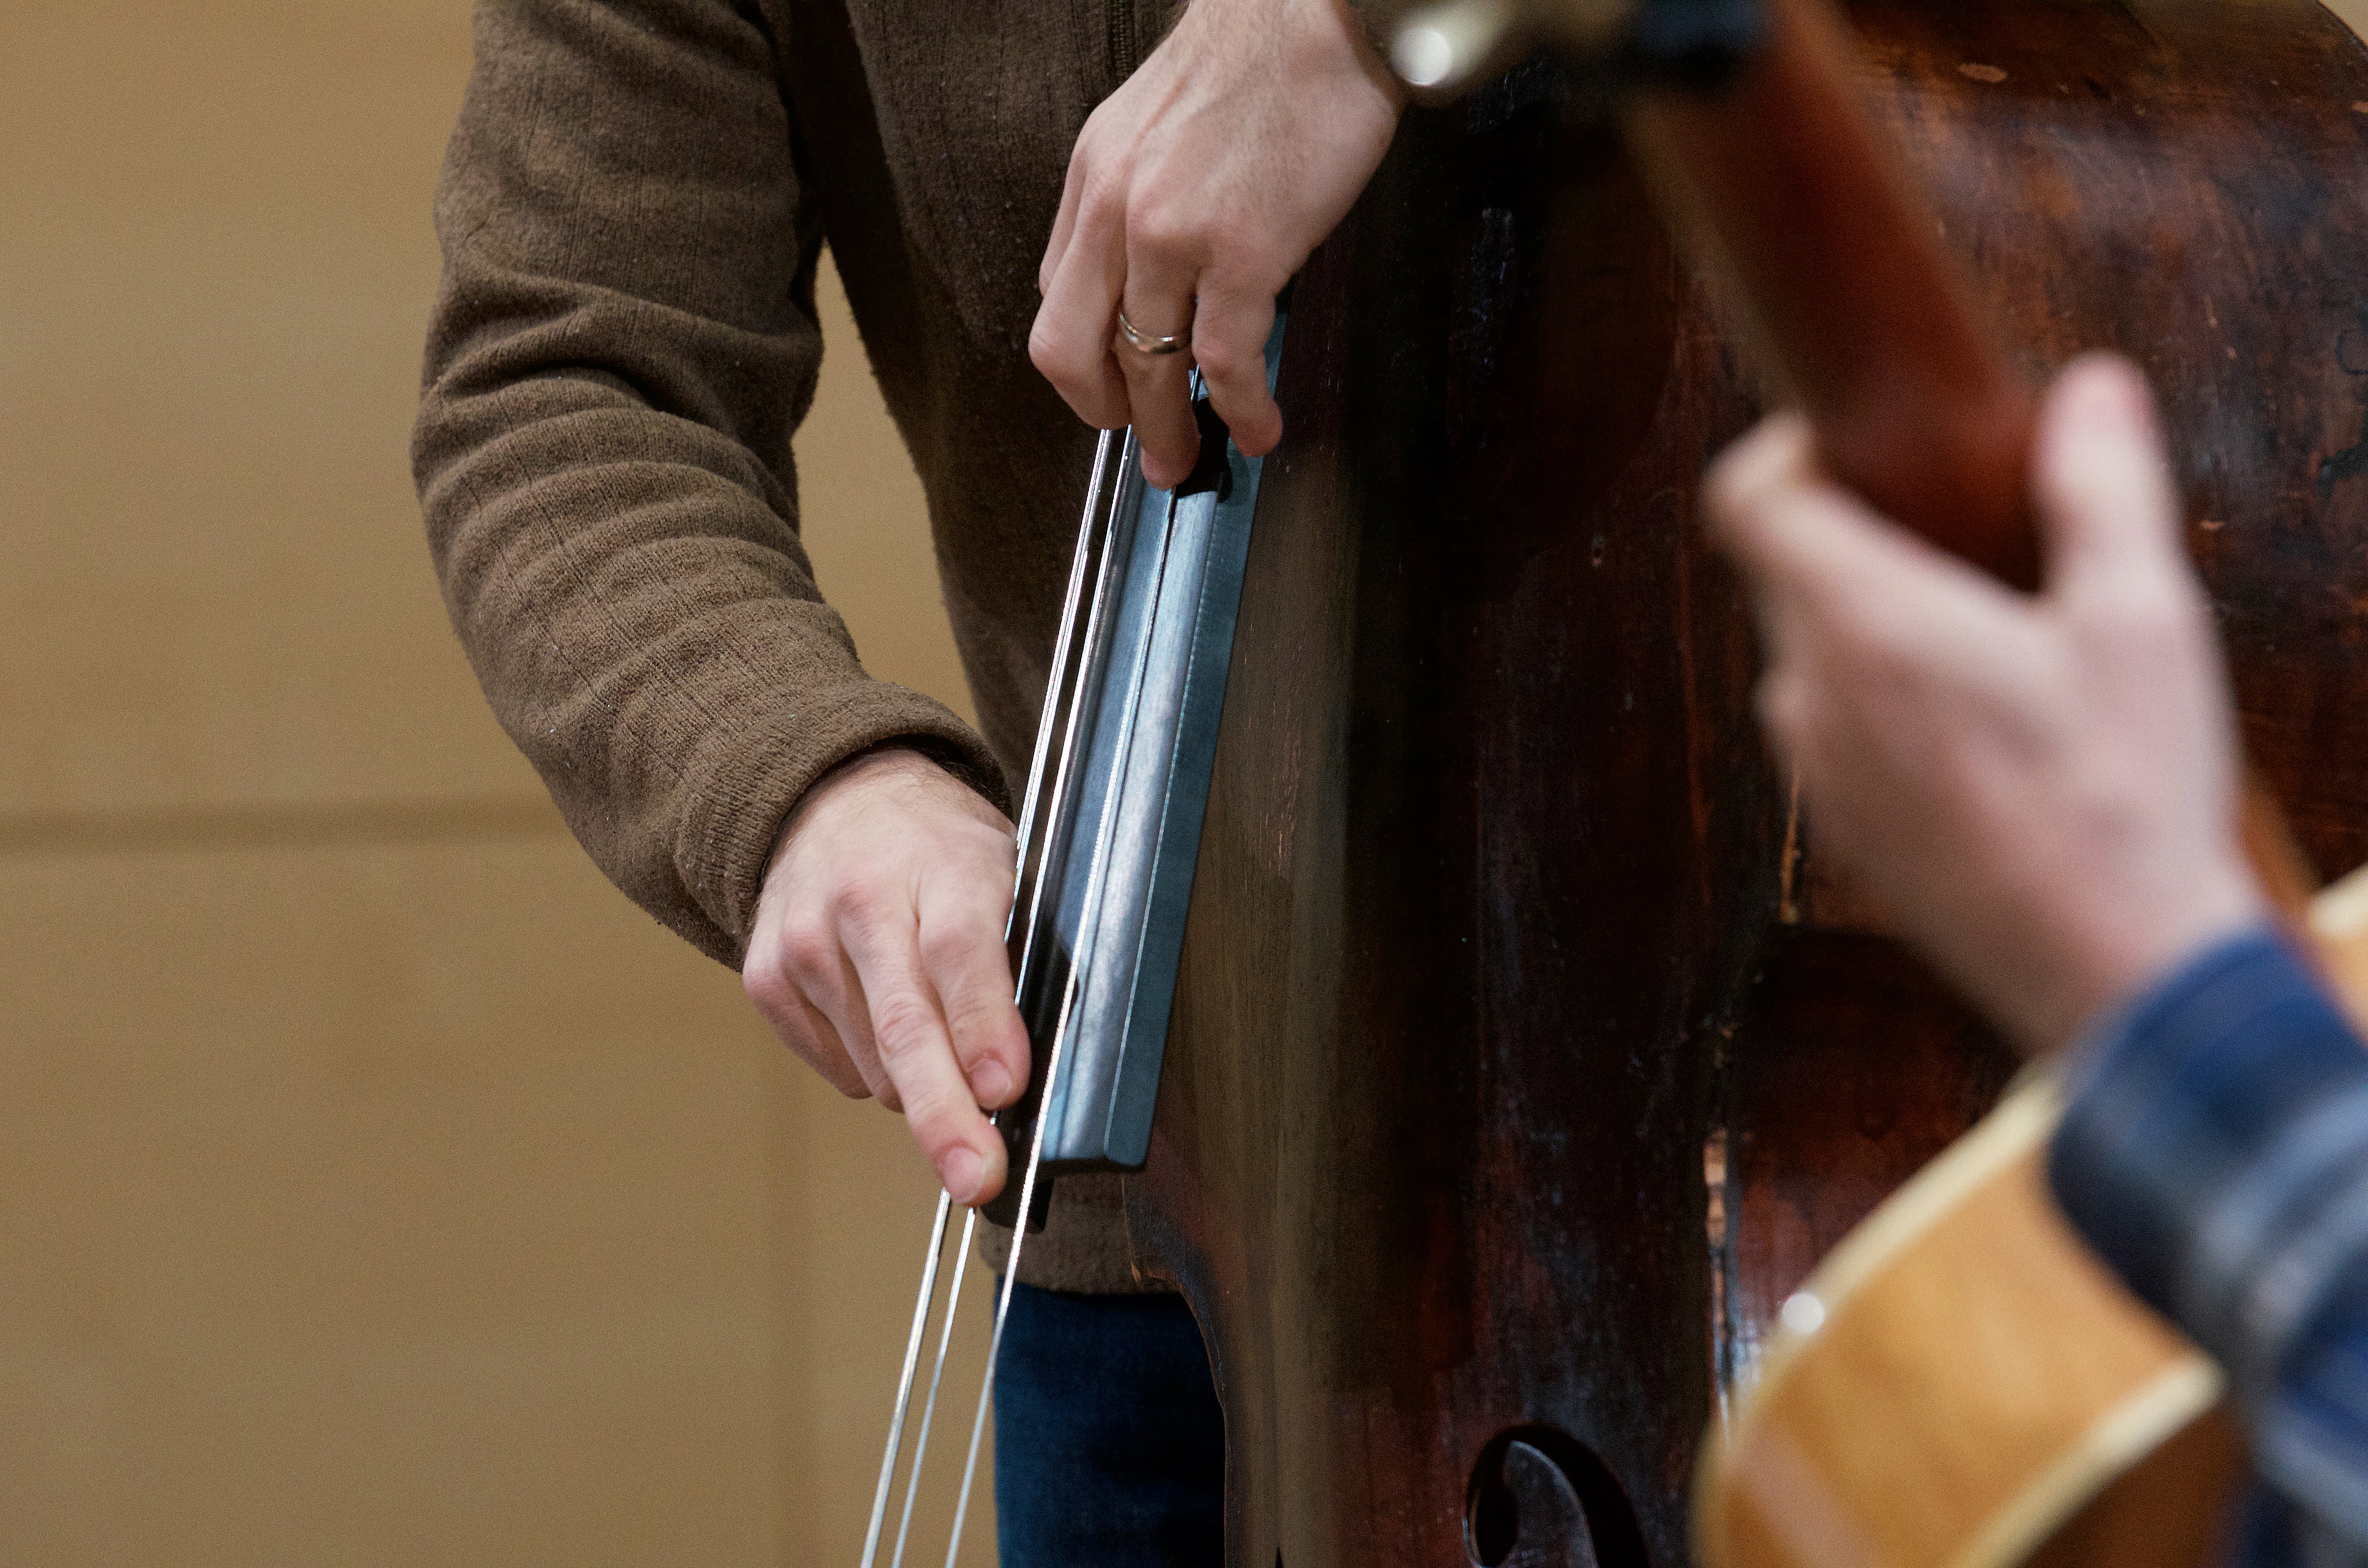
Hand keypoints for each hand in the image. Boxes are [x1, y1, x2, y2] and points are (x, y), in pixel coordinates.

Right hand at [742, 747, 1029, 1203]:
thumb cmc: (943, 849)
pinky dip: (877, 1072)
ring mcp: (803, 942)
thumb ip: (1021, 955)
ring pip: (876, 1065)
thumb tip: (1032, 1073)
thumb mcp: (1005, 871)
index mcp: (941, 864)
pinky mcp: (766, 978)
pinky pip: (840, 1069)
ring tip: (942, 1034)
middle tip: (977, 1179)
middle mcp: (860, 902)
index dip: (983, 1024)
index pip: (962, 950)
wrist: (837, 797)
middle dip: (945, 1113)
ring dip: (924, 1085)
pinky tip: (884, 1016)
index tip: (1005, 1089)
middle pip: (906, 1024)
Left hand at [1031, 0, 1401, 489]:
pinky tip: (1256, 428)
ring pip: (1146, 367)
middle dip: (1105, 415)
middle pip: (1074, 350)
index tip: (1115, 389)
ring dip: (1168, 431)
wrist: (1320, 12)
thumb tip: (1165, 269)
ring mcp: (1171, 234)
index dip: (1086, 360)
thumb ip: (1144, 195)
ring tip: (1190, 459)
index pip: (1061, 297)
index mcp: (1094, 177)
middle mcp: (1116, 208)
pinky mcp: (1240, 252)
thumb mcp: (1160, 123)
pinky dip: (1238, 409)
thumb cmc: (1265, 60)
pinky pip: (1223, 360)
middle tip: (1141, 444)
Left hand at [1706, 355, 2267, 1053]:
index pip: (1744, 500)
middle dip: (1858, 531)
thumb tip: (2089, 387)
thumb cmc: (2128, 796)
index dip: (1784, 450)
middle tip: (1966, 533)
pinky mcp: (1841, 829)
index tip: (1862, 443)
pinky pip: (1835, 729)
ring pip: (1811, 652)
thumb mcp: (2141, 619)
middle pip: (1785, 569)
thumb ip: (2102, 485)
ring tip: (1992, 638)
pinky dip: (1886, 701)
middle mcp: (1809, 695)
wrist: (2117, 976)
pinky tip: (1988, 729)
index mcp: (1862, 625)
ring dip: (1878, 622)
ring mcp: (1815, 772)